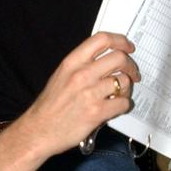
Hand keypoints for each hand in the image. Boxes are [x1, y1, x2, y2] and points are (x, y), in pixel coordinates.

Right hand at [0, 32, 138, 170]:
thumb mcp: (61, 75)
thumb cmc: (49, 106)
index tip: (128, 47)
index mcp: (71, 62)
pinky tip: (114, 107)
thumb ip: (82, 65)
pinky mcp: (97, 112)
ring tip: (119, 94)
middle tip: (132, 73)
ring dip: (127, 88)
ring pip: (124, 81)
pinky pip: (123, 103)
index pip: (102, 39)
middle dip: (130, 66)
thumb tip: (107, 60)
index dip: (120, 41)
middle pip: (119, 58)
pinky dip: (123, 105)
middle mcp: (81, 75)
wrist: (38, 130)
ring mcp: (90, 93)